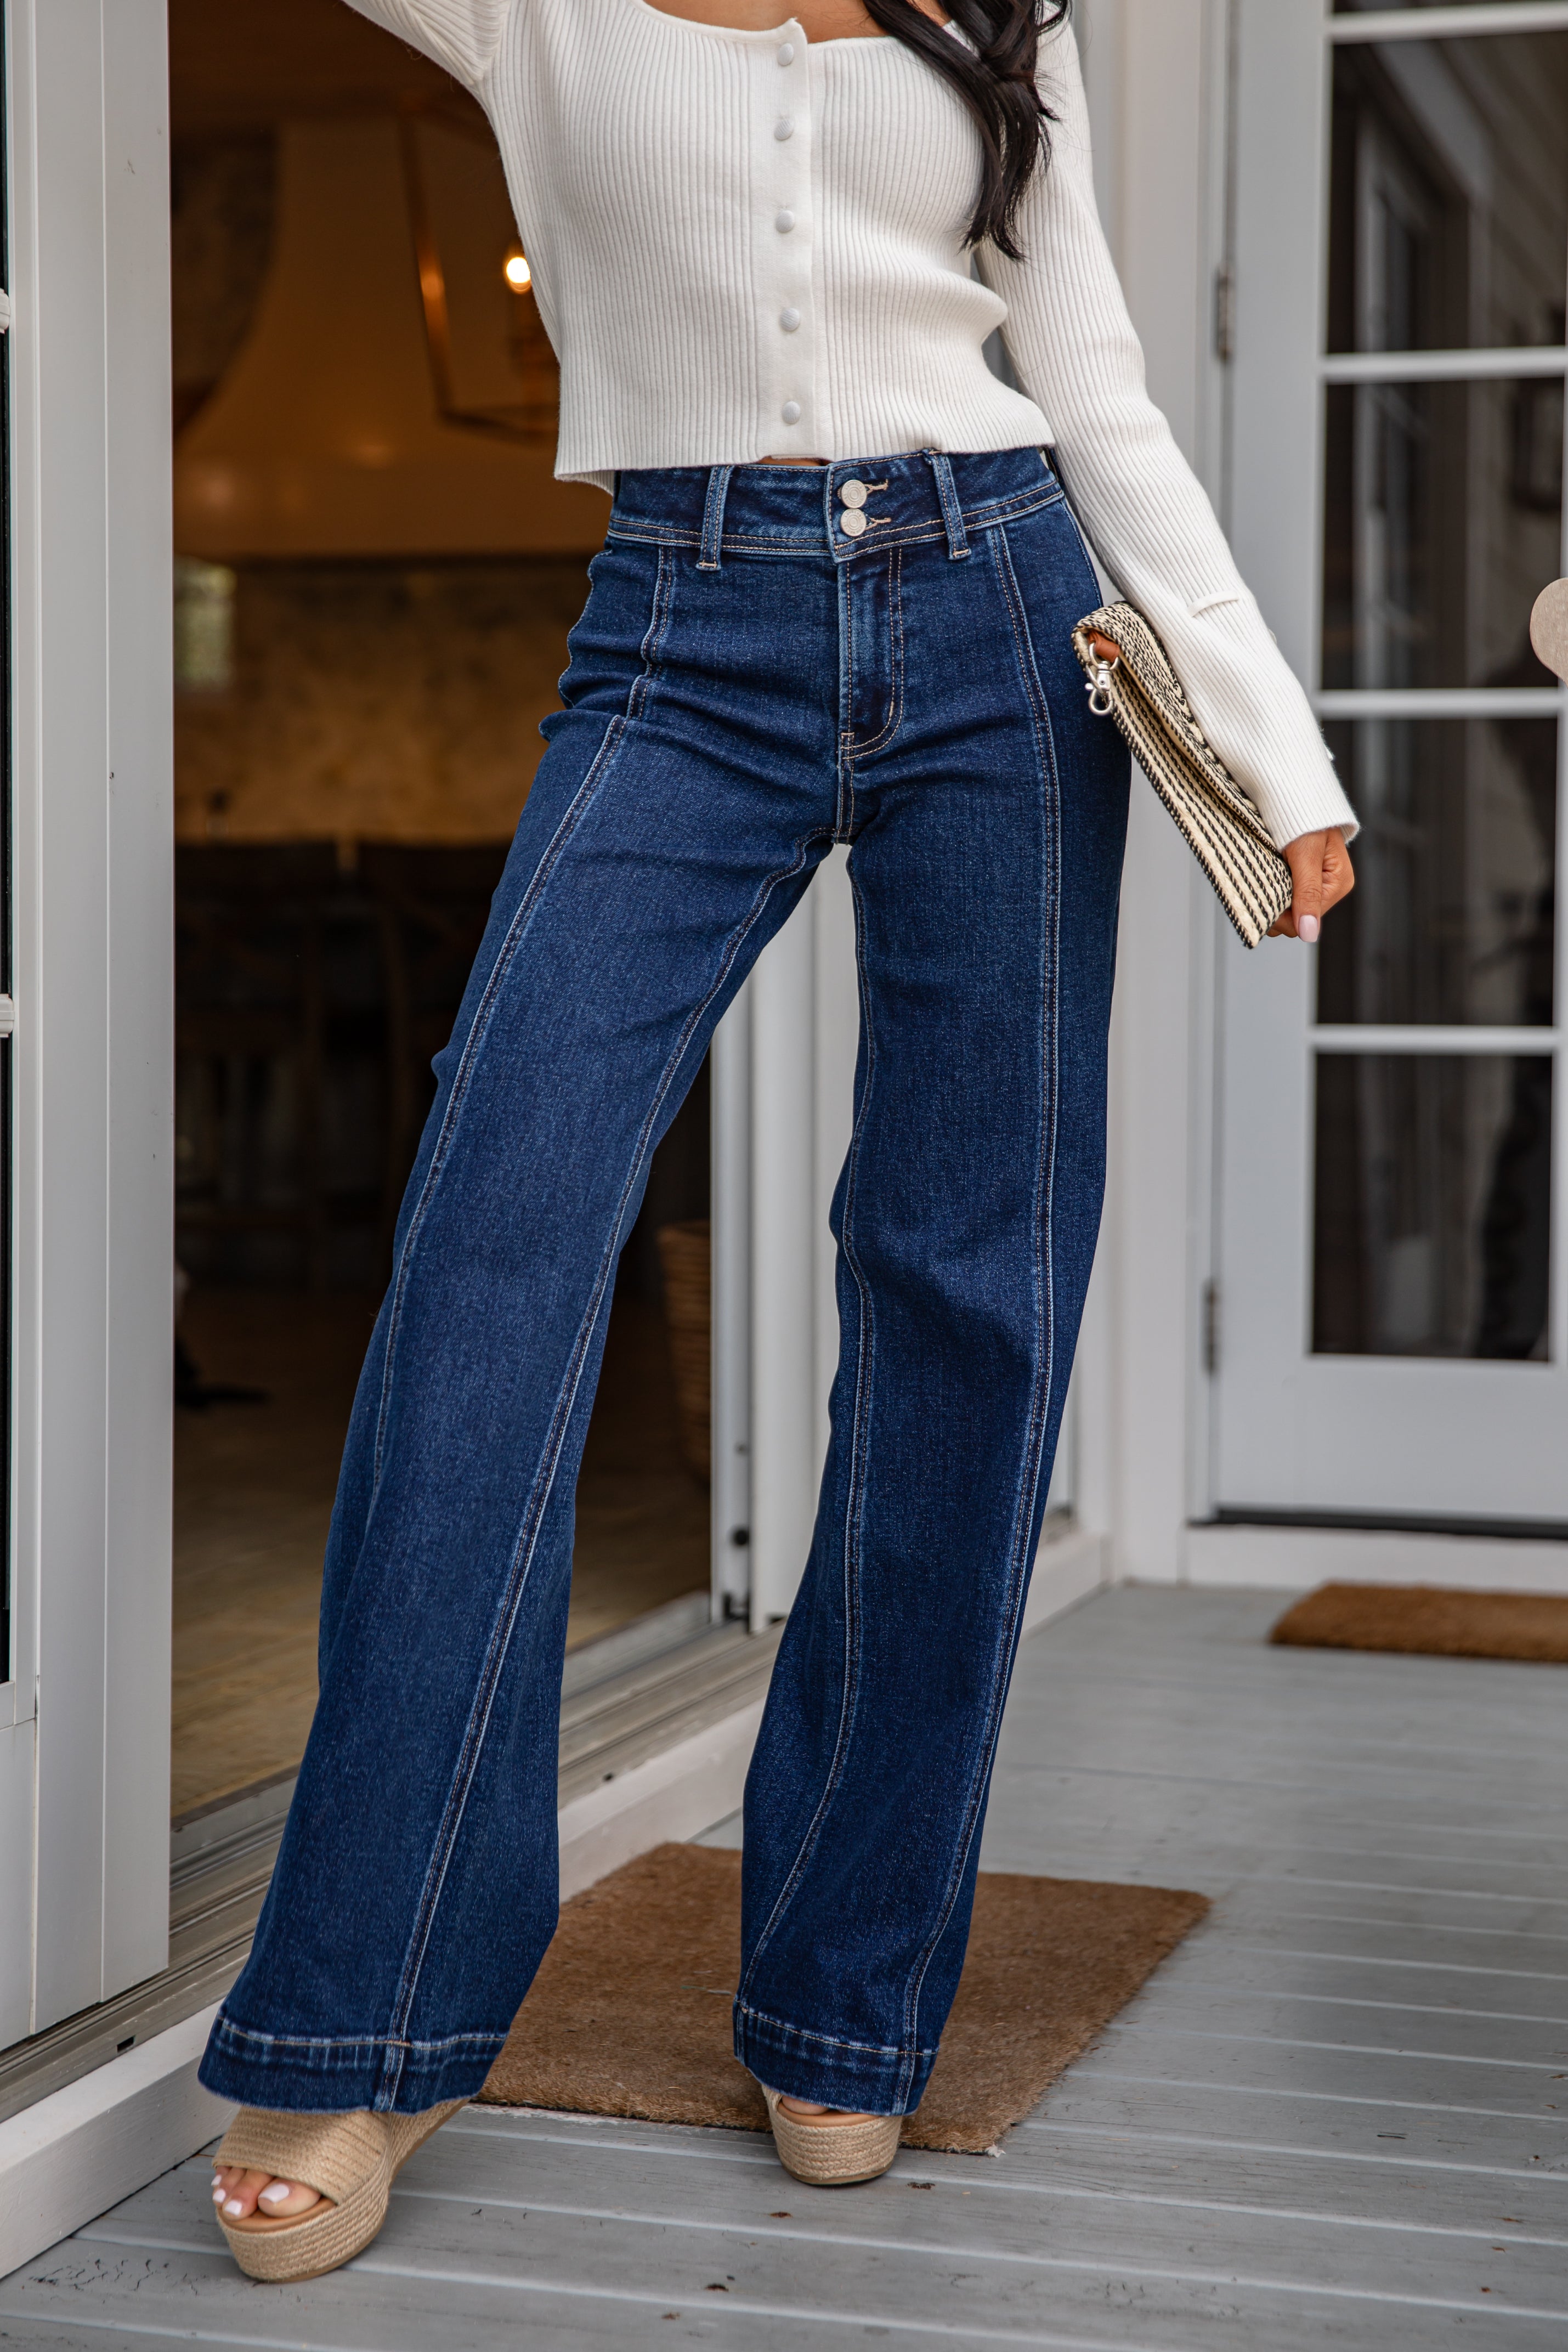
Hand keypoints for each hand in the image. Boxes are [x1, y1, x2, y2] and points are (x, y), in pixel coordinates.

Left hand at [1268, 827, 1353, 941]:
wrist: (1294, 792)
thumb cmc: (1304, 817)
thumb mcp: (1305, 856)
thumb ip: (1307, 894)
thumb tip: (1309, 934)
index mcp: (1338, 884)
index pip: (1305, 921)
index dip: (1282, 915)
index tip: (1265, 899)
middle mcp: (1328, 887)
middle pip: (1295, 919)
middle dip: (1276, 907)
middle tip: (1262, 884)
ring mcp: (1314, 883)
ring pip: (1286, 909)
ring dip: (1271, 897)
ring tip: (1265, 875)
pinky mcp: (1300, 876)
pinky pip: (1283, 894)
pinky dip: (1271, 888)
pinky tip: (1266, 874)